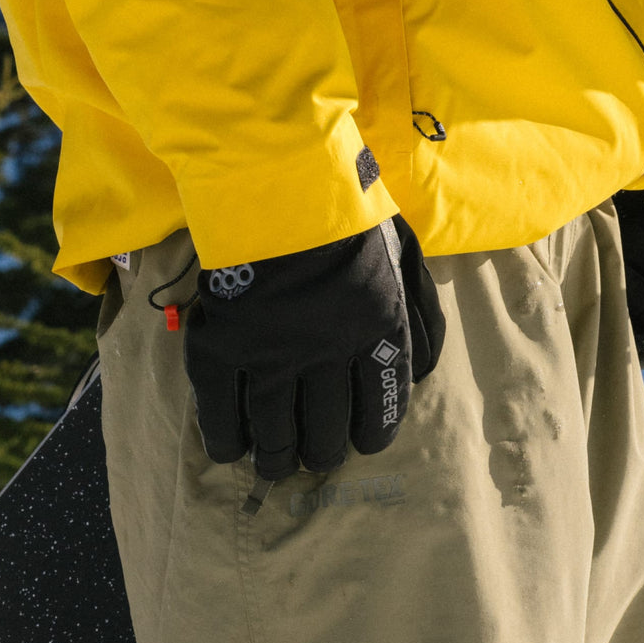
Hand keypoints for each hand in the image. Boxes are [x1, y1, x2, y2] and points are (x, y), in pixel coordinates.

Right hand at [184, 216, 444, 479]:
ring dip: (278, 458)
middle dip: (323, 452)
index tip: (362, 443)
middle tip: (315, 456)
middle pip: (329, 430)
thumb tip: (420, 371)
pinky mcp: (222, 347)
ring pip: (277, 432)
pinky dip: (226, 439)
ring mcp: (272, 354)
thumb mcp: (405, 254)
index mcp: (379, 329)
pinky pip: (223, 413)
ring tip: (275, 466)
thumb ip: (421, 312)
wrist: (274, 175)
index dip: (373, 434)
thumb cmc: (345, 211)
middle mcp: (329, 353)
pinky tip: (230, 449)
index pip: (382, 406)